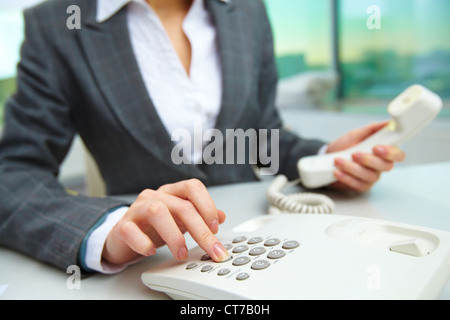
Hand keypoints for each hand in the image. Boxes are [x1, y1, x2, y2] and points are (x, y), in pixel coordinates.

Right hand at [102, 179, 227, 264]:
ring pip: (157, 212)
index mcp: (171, 192)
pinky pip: (130, 230)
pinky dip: (143, 242)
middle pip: (181, 206)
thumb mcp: (180, 220)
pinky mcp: (121, 226)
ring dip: (174, 235)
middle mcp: (155, 196)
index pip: (193, 187)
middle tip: (211, 250)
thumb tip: (222, 216)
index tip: (215, 227)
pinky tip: (151, 251)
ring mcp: (137, 209)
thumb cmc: (153, 227)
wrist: (123, 237)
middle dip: (201, 230)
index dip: (207, 205)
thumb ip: (200, 216)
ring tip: (181, 253)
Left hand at [326, 121, 405, 191]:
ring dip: (352, 168)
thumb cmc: (344, 146)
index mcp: (383, 152)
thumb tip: (389, 123)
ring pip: (369, 176)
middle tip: (354, 154)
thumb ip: (373, 128)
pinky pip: (358, 185)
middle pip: (385, 166)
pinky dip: (346, 177)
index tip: (376, 148)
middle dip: (369, 160)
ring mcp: (372, 177)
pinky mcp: (361, 186)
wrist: (327, 158)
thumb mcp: (356, 134)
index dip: (390, 152)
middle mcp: (380, 166)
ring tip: (338, 161)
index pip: (398, 154)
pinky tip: (338, 172)